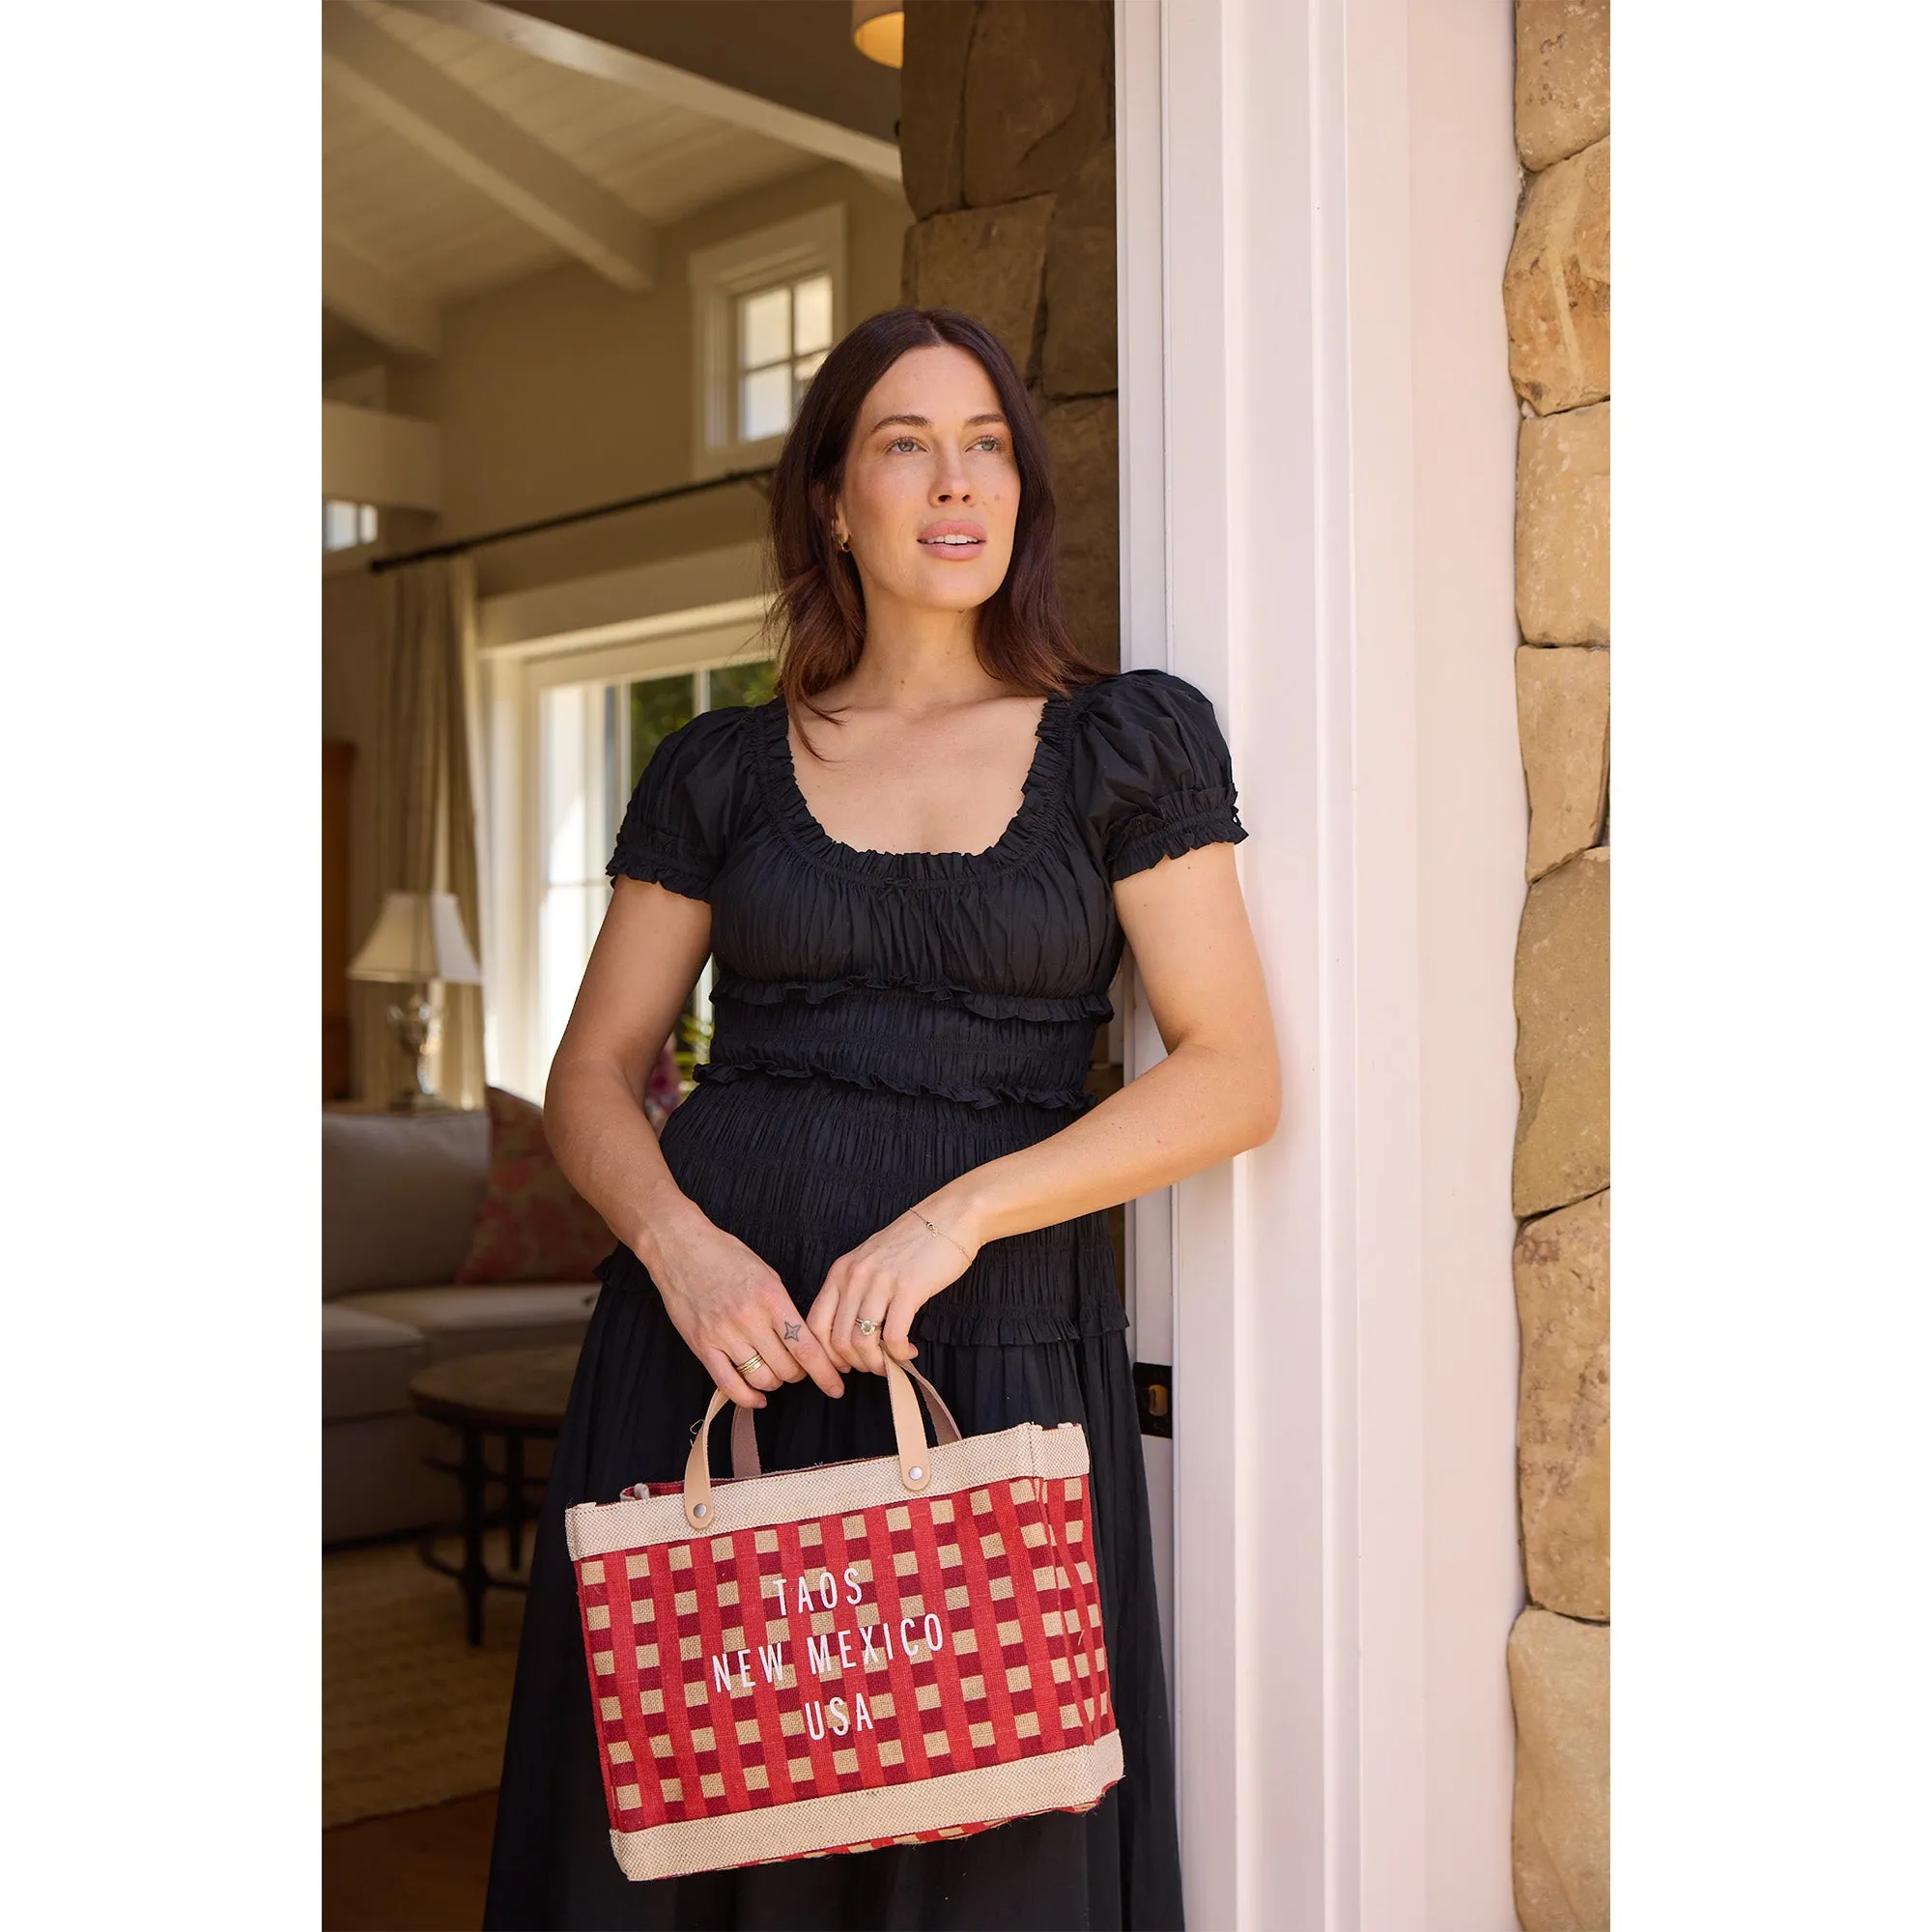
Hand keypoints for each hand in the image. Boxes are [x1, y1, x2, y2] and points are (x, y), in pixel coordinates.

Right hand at [642, 1207, 844, 1406]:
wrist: (680, 1249)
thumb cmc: (726, 1256)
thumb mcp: (767, 1274)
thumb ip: (784, 1308)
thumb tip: (802, 1341)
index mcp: (771, 1298)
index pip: (805, 1347)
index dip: (824, 1373)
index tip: (836, 1387)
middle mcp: (749, 1319)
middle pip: (786, 1368)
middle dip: (798, 1374)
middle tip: (797, 1367)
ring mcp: (723, 1334)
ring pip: (761, 1379)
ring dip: (774, 1383)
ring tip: (774, 1372)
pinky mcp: (702, 1346)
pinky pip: (729, 1385)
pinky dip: (748, 1397)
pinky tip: (757, 1397)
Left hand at [807, 1208, 978, 1376]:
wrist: (949, 1218)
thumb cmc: (912, 1244)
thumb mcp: (870, 1261)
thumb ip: (856, 1291)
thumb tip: (850, 1336)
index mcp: (840, 1271)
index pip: (816, 1324)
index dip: (826, 1355)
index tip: (844, 1365)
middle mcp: (854, 1276)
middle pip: (838, 1340)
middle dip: (856, 1364)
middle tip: (874, 1366)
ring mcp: (880, 1282)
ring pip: (863, 1342)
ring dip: (877, 1363)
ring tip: (892, 1361)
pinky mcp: (908, 1289)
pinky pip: (893, 1336)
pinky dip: (899, 1353)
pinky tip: (909, 1351)